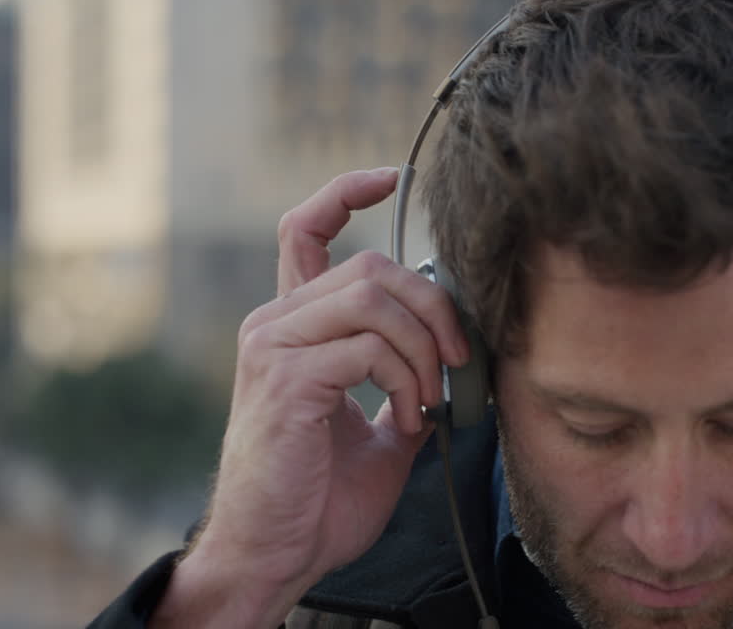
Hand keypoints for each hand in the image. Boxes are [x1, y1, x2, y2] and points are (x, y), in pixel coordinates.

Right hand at [152, 168, 468, 627]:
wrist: (276, 555)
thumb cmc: (320, 499)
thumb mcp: (379, 431)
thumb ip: (405, 383)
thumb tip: (453, 361)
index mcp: (293, 327)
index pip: (303, 229)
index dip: (345, 192)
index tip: (390, 176)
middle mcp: (274, 323)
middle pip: (373, 265)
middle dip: (436, 305)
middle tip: (459, 359)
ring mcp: (273, 347)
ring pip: (375, 296)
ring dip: (425, 348)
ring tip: (430, 400)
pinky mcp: (285, 378)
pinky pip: (369, 346)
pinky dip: (407, 380)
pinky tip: (410, 418)